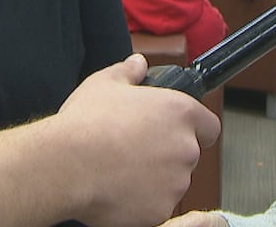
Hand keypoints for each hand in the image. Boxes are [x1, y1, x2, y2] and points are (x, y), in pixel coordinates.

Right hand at [56, 54, 221, 226]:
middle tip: (135, 151)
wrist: (66, 165)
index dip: (194, 130)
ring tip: (121, 170)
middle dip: (167, 155)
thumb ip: (129, 71)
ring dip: (155, 179)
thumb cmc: (86, 123)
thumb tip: (138, 64)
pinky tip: (117, 190)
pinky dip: (142, 202)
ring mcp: (175, 183)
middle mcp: (185, 148)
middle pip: (188, 155)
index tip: (174, 132)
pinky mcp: (160, 210)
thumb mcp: (105, 83)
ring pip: (172, 183)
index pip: (208, 126)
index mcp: (180, 112)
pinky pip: (156, 207)